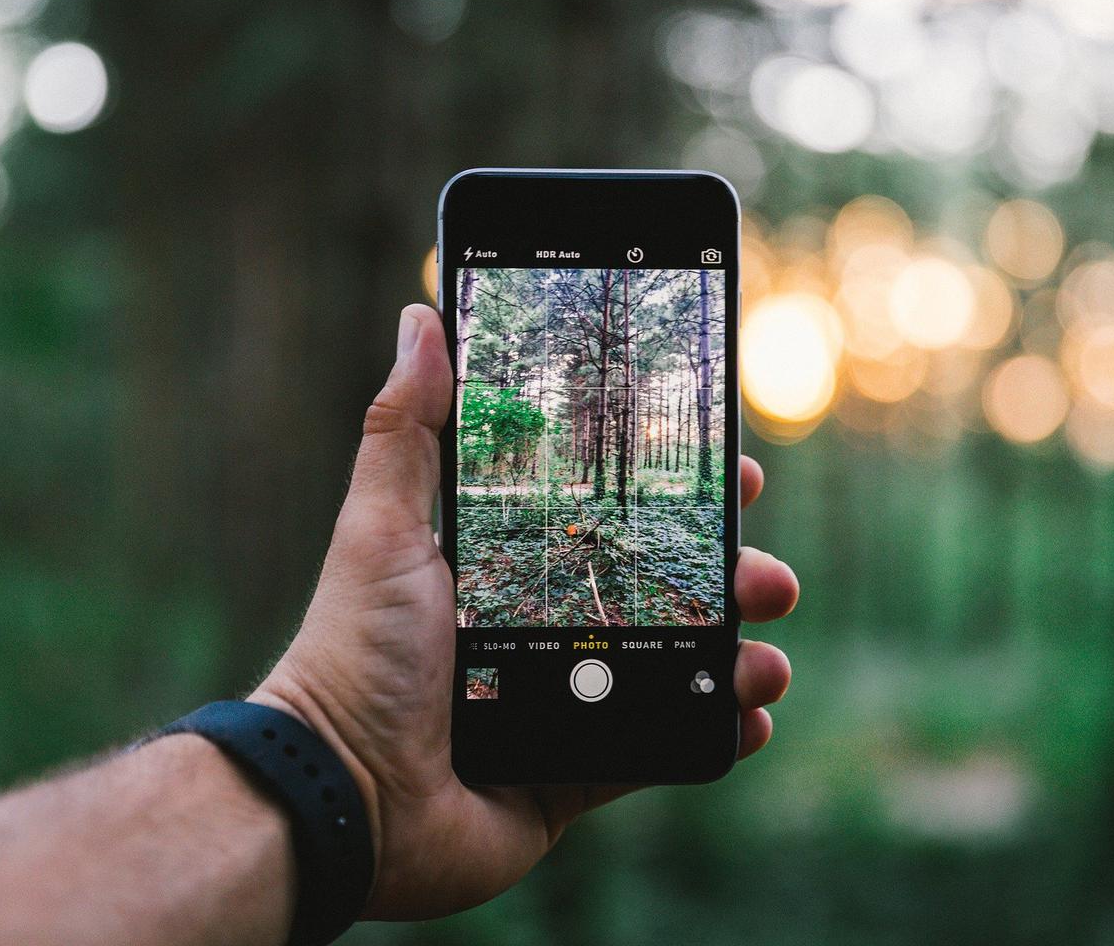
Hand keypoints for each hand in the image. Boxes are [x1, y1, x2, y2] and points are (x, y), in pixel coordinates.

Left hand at [251, 304, 798, 919]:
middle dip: (729, 575)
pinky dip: (714, 734)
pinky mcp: (576, 772)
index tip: (736, 475)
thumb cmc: (356, 652)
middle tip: (769, 575)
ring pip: (678, 667)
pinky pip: (663, 749)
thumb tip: (423, 319)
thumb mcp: (383, 527)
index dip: (678, 497)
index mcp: (513, 566)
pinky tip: (750, 719)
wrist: (344, 794)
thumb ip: (407, 428)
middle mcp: (547, 628)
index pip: (614, 514)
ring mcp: (568, 701)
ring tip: (768, 658)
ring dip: (739, 656)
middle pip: (663, 587)